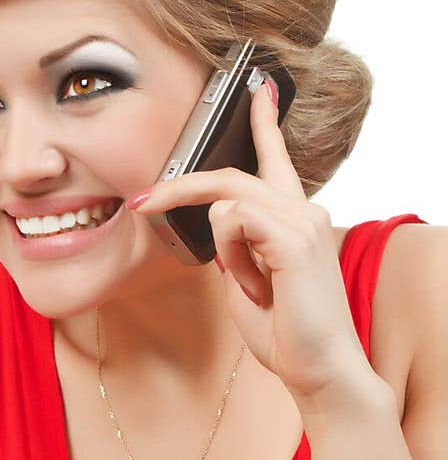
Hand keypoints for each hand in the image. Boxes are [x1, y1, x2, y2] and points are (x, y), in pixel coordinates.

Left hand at [127, 74, 374, 405]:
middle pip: (228, 175)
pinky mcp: (295, 238)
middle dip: (178, 187)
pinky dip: (235, 259)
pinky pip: (233, 223)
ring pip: (226, 204)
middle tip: (141, 204)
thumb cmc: (286, 331)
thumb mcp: (247, 280)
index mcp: (293, 218)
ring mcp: (303, 221)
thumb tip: (212, 225)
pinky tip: (260, 287)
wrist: (319, 369)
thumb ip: (233, 247)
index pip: (276, 157)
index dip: (263, 121)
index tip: (257, 89)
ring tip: (254, 288)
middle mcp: (303, 210)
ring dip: (224, 253)